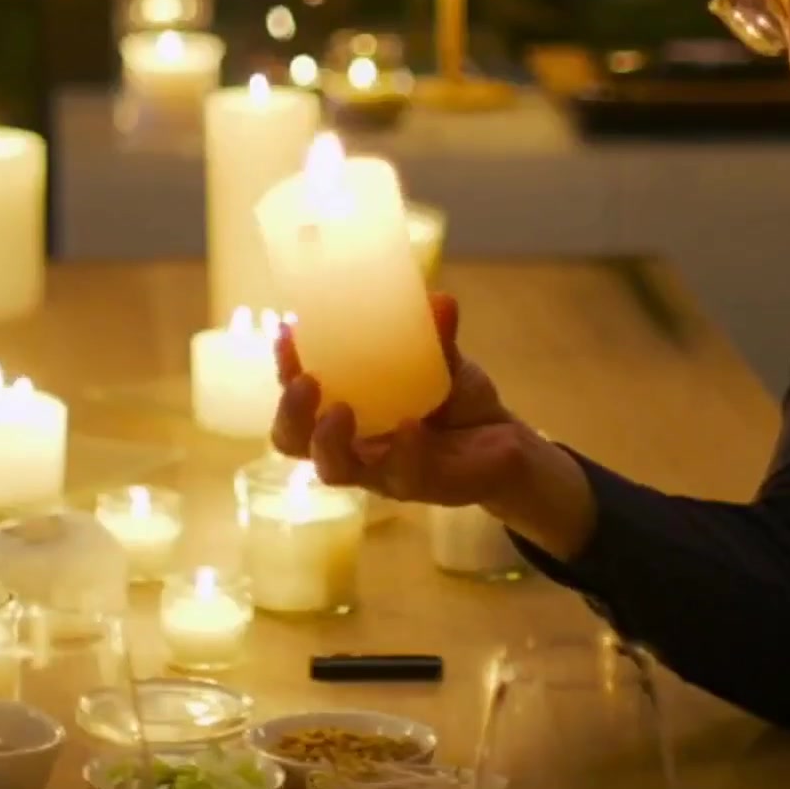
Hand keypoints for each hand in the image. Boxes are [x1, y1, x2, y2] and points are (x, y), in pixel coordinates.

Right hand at [270, 294, 531, 506]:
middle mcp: (354, 445)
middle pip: (295, 443)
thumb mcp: (444, 363)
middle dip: (290, 414)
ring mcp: (382, 472)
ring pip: (335, 470)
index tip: (287, 334)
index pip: (298, 397)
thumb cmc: (457, 402)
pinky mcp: (420, 488)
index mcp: (347, 412)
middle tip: (305, 382)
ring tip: (339, 410)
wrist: (505, 442)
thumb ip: (437, 337)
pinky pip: (402, 475)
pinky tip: (411, 425)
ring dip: (328, 441)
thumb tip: (439, 300)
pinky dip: (403, 450)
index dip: (284, 369)